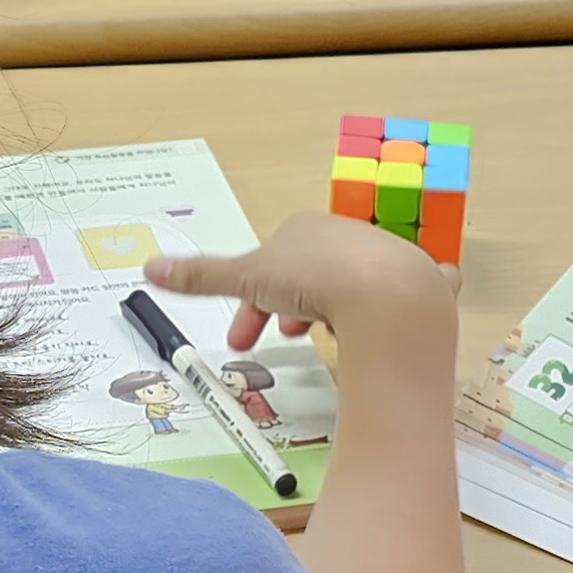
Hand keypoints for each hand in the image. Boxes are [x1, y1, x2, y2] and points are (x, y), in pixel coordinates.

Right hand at [147, 211, 460, 378]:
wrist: (387, 296)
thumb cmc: (315, 280)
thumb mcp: (249, 278)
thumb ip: (202, 276)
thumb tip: (150, 268)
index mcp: (306, 231)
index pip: (269, 263)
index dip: (252, 299)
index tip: (242, 338)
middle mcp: (347, 238)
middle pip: (311, 273)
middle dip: (290, 306)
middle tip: (281, 341)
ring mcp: (387, 259)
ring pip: (353, 283)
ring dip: (334, 311)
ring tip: (328, 342)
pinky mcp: (422, 283)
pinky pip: (414, 287)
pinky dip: (402, 300)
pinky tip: (395, 318)